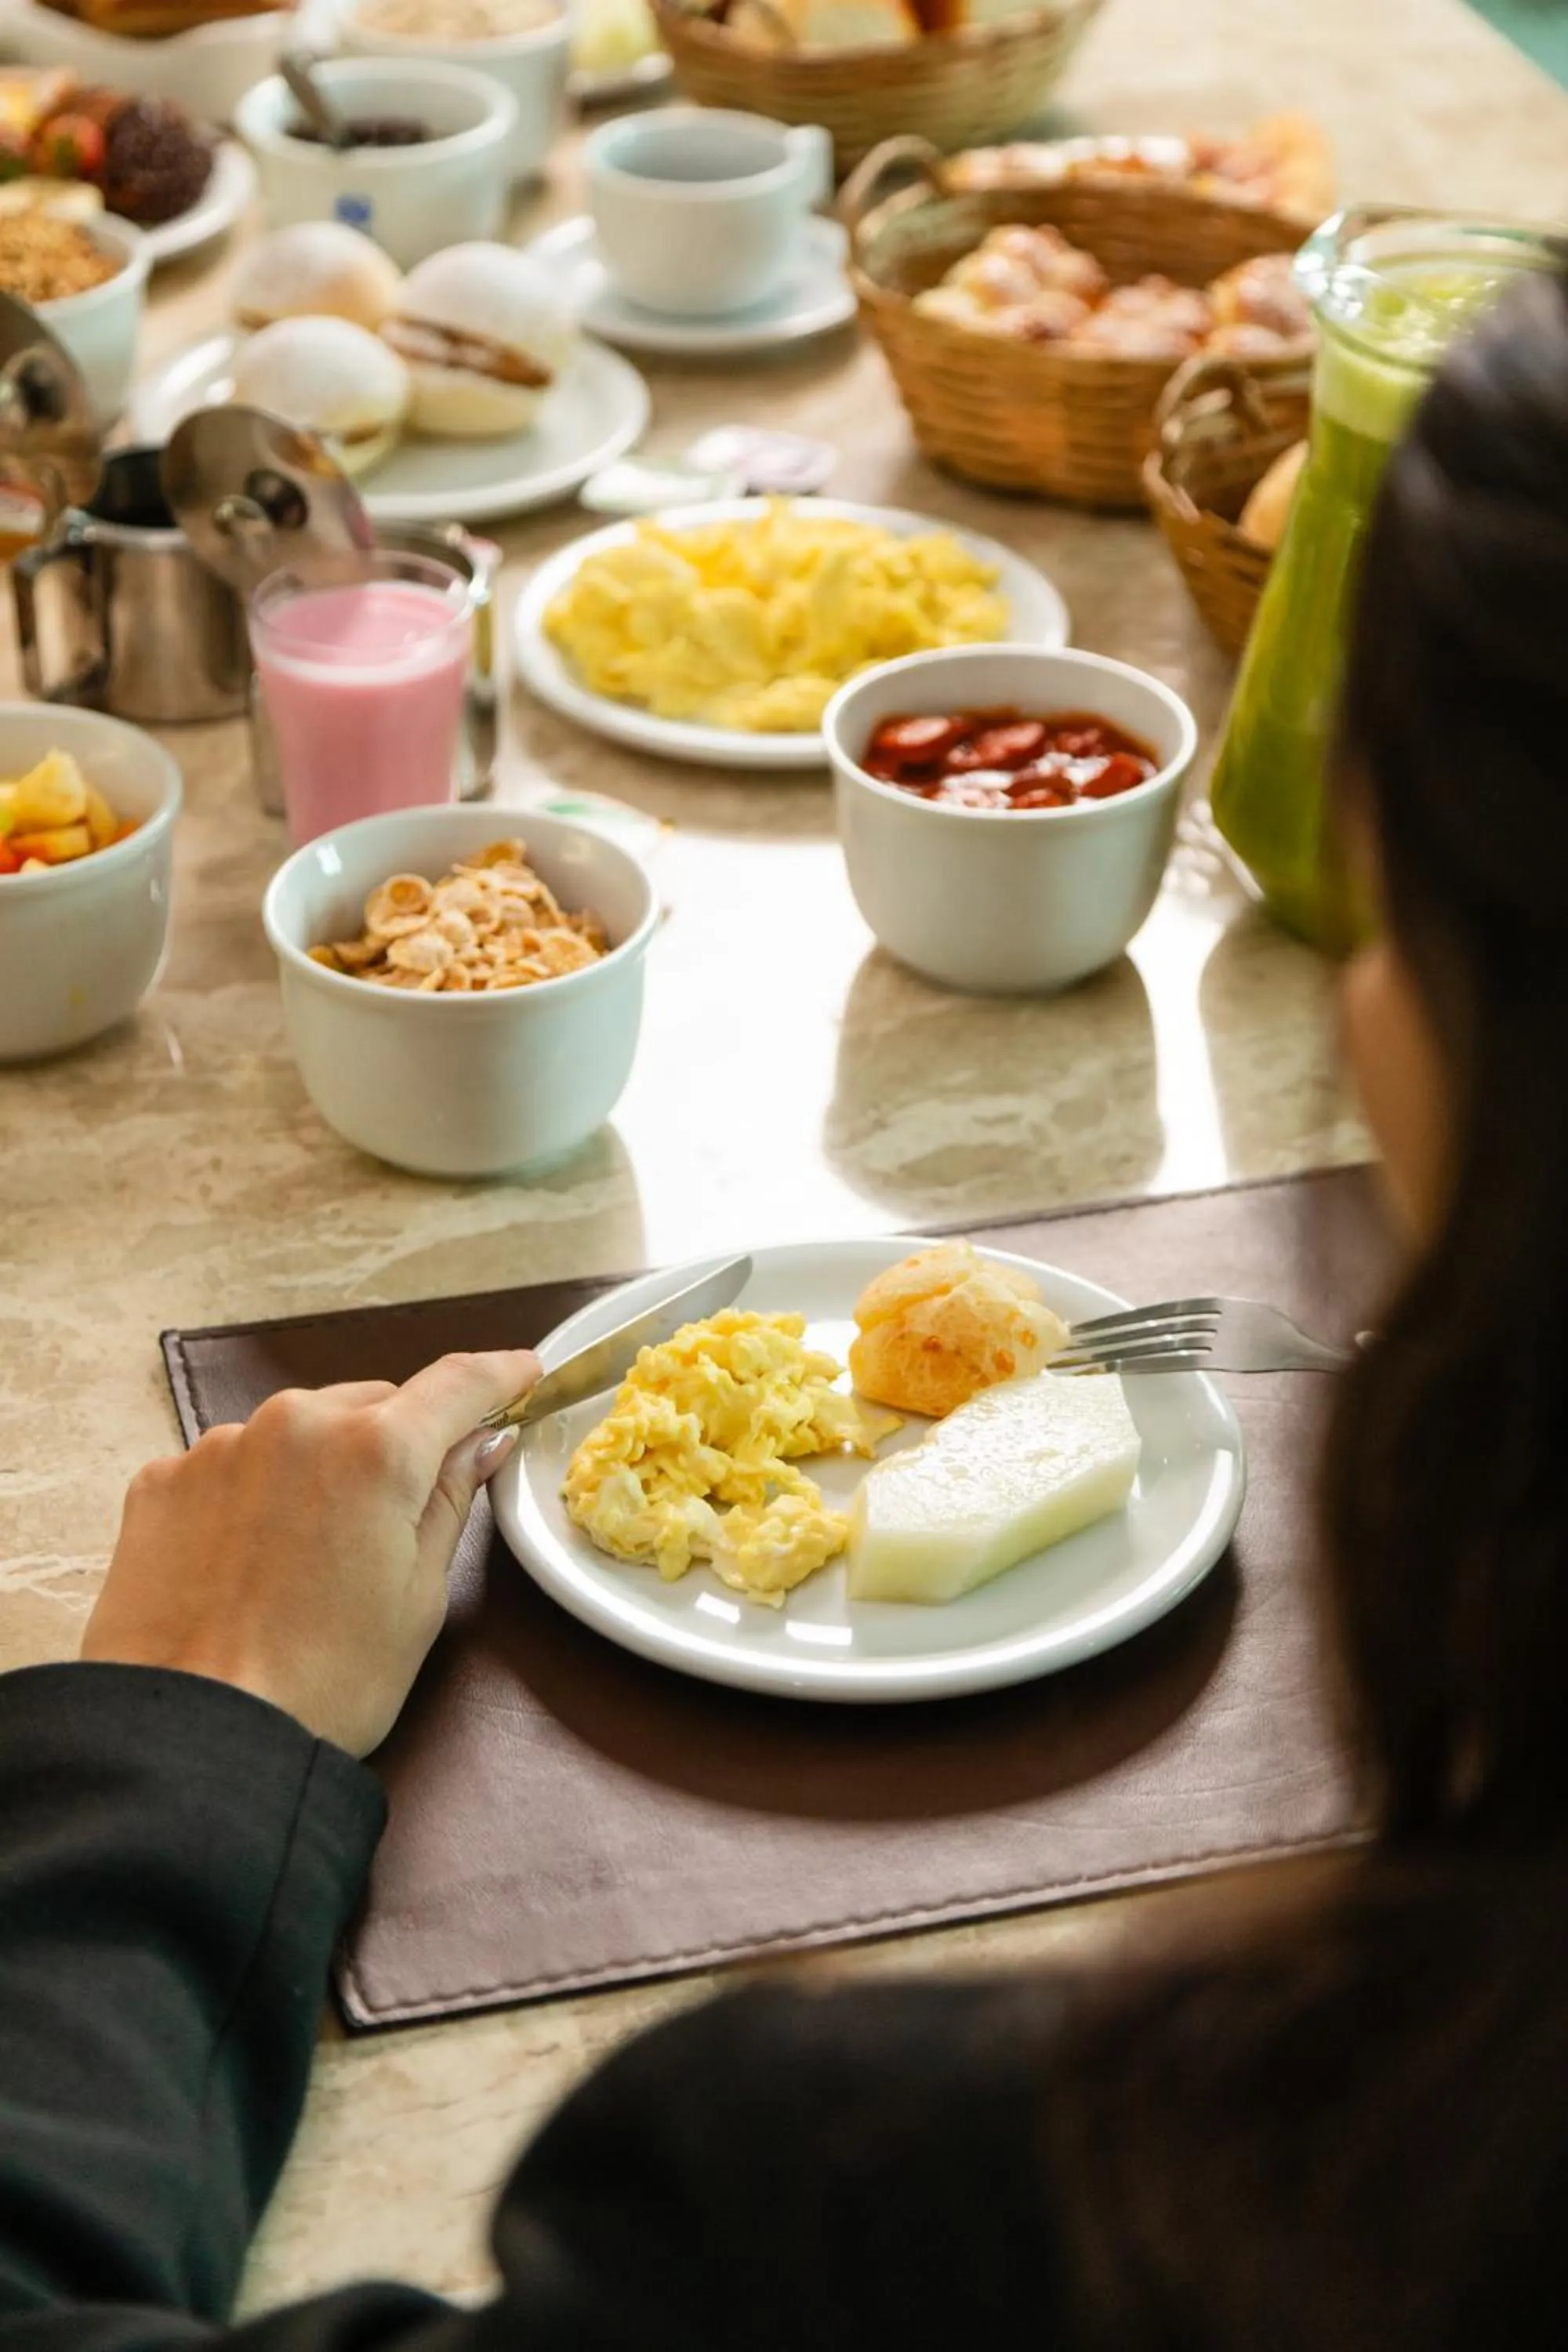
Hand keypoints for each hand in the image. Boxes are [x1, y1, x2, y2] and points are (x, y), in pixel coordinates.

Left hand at [82, 1350, 540, 1757]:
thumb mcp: (419, 1599)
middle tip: (407, 1508)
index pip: (458, 1383)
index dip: (501, 1374)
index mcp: (377, 1451)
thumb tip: (477, 1446)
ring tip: (319, 1550)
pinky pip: (235, 1463)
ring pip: (301, 1429)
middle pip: (375, 1404)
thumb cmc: (323, 1684)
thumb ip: (448, 1503)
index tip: (524, 1373)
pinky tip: (256, 1560)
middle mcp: (296, 1424)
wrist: (193, 1738)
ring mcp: (220, 1448)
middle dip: (401, 1440)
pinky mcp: (164, 1482)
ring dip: (324, 1465)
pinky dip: (257, 1493)